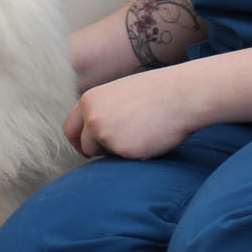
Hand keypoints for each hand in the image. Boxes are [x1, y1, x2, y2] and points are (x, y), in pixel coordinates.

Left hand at [62, 65, 202, 159]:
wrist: (182, 95)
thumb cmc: (157, 92)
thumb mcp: (119, 94)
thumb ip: (102, 110)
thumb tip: (94, 131)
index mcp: (90, 100)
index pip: (70, 126)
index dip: (79, 138)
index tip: (89, 145)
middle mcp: (92, 117)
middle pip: (81, 144)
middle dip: (90, 151)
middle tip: (105, 153)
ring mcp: (104, 134)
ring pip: (103, 154)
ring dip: (116, 150)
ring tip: (140, 133)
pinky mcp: (121, 149)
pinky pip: (122, 159)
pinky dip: (134, 154)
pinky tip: (149, 138)